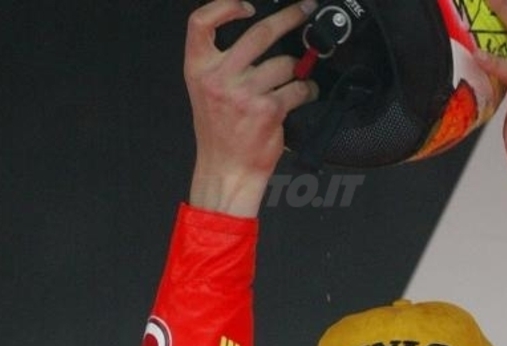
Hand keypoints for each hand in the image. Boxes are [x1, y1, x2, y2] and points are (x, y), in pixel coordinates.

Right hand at [185, 0, 318, 216]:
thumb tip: (254, 32)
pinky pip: (298, 88)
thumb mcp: (204, 90)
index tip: (247, 6)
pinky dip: (307, 89)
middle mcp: (220, 77)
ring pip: (284, 63)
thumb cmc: (219, 131)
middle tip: (304, 9)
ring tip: (297, 78)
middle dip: (289, 16)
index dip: (225, 6)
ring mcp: (245, 92)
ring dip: (298, 69)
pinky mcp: (269, 109)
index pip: (201, 22)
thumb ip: (221, 61)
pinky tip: (305, 93)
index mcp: (199, 68)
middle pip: (259, 33)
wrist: (226, 168)